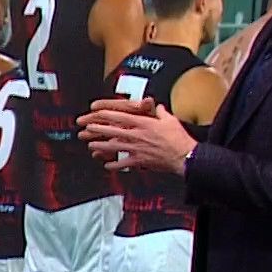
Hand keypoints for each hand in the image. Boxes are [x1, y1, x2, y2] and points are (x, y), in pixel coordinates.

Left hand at [78, 97, 196, 173]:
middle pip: (112, 131)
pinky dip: (114, 165)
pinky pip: (123, 163)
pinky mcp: (139, 161)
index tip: (96, 113)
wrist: (184, 156)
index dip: (107, 115)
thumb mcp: (170, 120)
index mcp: (143, 123)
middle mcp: (137, 135)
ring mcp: (136, 149)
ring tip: (91, 146)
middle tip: (87, 129)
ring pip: (114, 147)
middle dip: (98, 130)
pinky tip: (107, 165)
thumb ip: (160, 112)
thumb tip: (158, 106)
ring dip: (101, 146)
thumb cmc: (178, 138)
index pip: (121, 116)